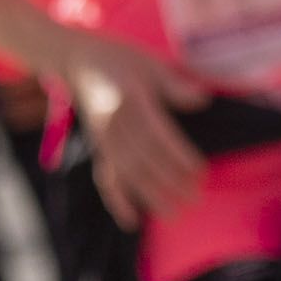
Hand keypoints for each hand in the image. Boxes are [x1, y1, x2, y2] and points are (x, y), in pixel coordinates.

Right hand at [59, 27, 209, 227]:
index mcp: (129, 99)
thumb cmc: (122, 59)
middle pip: (142, 159)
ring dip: (149, 196)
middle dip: (169, 182)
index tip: (200, 172)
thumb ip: (174, 84)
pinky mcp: (98, 148)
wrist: (78, 60)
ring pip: (126, 173)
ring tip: (173, 214)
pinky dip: (116, 201)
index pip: (156, 134)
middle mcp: (112, 123)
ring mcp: (102, 139)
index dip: (178, 156)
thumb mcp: (150, 63)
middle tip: (196, 198)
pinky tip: (132, 221)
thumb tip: (202, 99)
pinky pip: (105, 178)